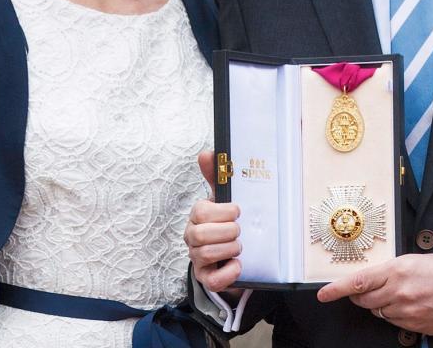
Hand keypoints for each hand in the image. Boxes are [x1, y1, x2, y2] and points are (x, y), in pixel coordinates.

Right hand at [185, 150, 243, 291]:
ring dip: (230, 248)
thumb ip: (216, 177)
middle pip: (200, 234)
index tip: (237, 210)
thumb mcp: (224, 201)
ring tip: (240, 246)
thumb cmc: (226, 224)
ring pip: (206, 254)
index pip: (200, 211)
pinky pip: (213, 279)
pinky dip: (229, 272)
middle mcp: (193, 238)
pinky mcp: (207, 279)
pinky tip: (238, 264)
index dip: (222, 211)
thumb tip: (206, 153)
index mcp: (197, 218)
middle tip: (240, 230)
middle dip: (227, 231)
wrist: (234, 256)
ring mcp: (198, 260)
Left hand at [316, 254, 432, 335]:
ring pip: (380, 313)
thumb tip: (376, 280)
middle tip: (368, 290)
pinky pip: (396, 323)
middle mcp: (400, 292)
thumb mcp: (418, 260)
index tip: (323, 293)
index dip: (337, 289)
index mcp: (398, 269)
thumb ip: (393, 271)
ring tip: (403, 294)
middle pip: (365, 301)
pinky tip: (413, 305)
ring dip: (383, 305)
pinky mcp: (418, 326)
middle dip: (361, 296)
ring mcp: (409, 312)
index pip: (359, 282)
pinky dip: (397, 315)